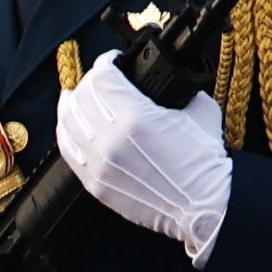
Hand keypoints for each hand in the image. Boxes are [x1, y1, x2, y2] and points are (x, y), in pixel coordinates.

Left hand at [60, 61, 234, 258]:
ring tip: (79, 95)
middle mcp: (111, 139)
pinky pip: (68, 149)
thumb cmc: (203, 165)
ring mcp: (99, 163)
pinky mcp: (94, 183)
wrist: (201, 210)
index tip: (114, 62)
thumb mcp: (201, 113)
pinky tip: (73, 123)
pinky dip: (67, 130)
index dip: (107, 62)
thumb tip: (169, 79)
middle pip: (82, 95)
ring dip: (72, 102)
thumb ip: (182, 90)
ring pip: (67, 120)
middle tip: (102, 78)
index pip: (103, 77)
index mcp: (135, 118)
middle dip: (91, 80)